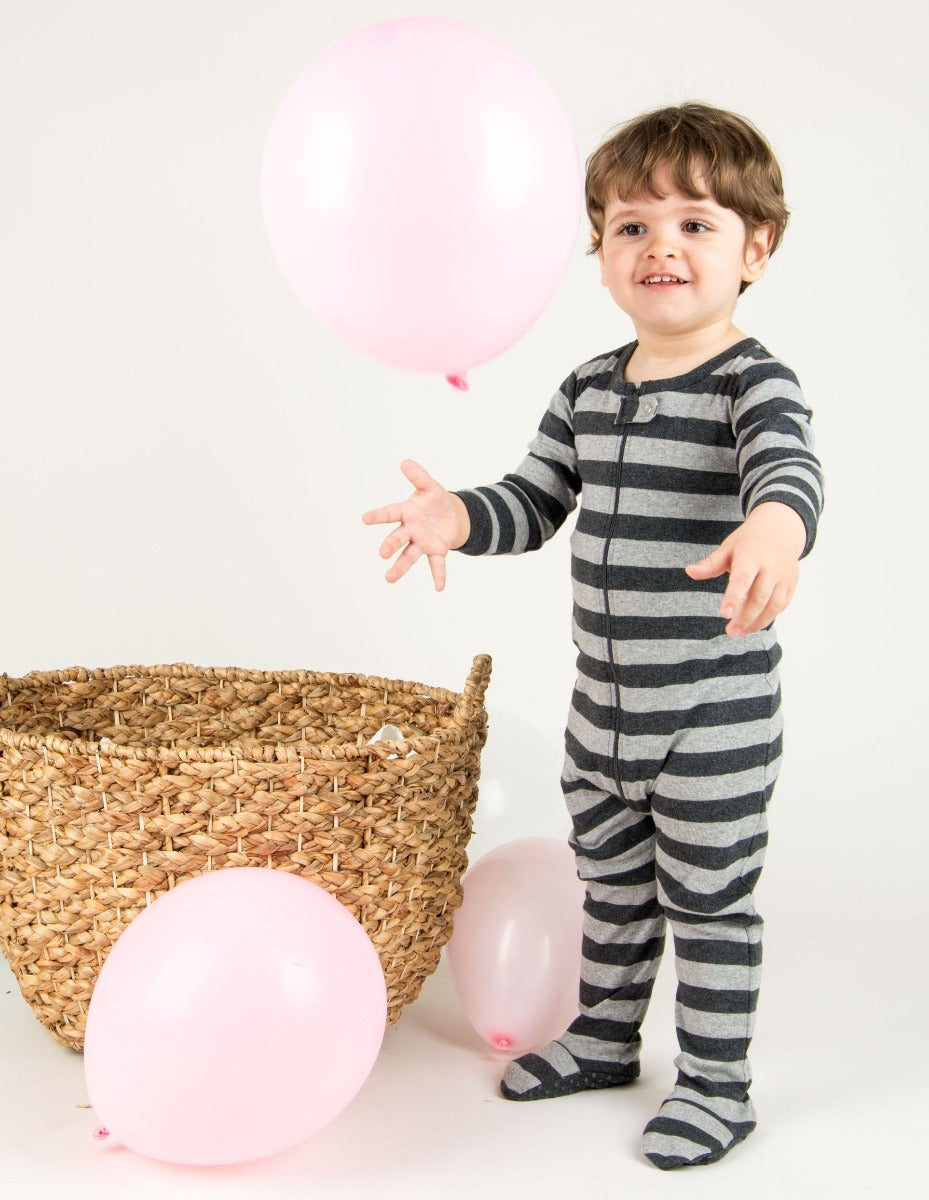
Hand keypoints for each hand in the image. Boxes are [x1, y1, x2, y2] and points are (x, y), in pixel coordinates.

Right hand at [361, 459, 470, 590]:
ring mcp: (422, 542)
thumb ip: (419, 476)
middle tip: (382, 553)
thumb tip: (405, 462)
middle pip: (398, 537)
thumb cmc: (435, 501)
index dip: (378, 516)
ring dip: (400, 567)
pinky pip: (436, 564)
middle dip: (390, 545)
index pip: (390, 513)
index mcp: (407, 512)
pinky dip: (438, 576)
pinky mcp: (435, 551)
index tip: (364, 519)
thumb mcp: (430, 487)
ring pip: (409, 555)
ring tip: (389, 579)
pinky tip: (439, 587)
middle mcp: (411, 530)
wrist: (452, 517)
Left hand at [685, 502, 806, 636]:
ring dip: (757, 623)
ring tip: (740, 632)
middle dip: (745, 618)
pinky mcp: (791, 584)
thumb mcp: (728, 548)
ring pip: (773, 605)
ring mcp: (784, 576)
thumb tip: (689, 571)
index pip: (742, 580)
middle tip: (730, 631)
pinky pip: (781, 606)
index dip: (733, 598)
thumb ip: (710, 563)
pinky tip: (753, 624)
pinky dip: (768, 617)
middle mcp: (770, 567)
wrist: (780, 530)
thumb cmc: (748, 542)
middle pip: (759, 597)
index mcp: (751, 556)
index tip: (724, 614)